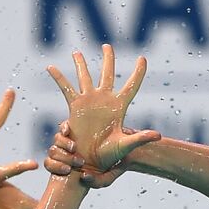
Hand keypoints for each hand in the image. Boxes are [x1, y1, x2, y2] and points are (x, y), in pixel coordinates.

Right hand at [46, 44, 157, 176]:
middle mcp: (104, 100)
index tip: (142, 58)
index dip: (138, 72)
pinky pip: (65, 88)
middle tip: (107, 46)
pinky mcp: (75, 107)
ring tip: (76, 52)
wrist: (90, 163)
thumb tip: (158, 135)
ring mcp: (89, 101)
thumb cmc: (110, 157)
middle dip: (108, 59)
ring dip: (81, 64)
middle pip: (107, 73)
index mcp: (119, 106)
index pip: (131, 86)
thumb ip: (140, 138)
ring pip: (84, 77)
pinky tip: (50, 66)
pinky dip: (58, 77)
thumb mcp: (126, 145)